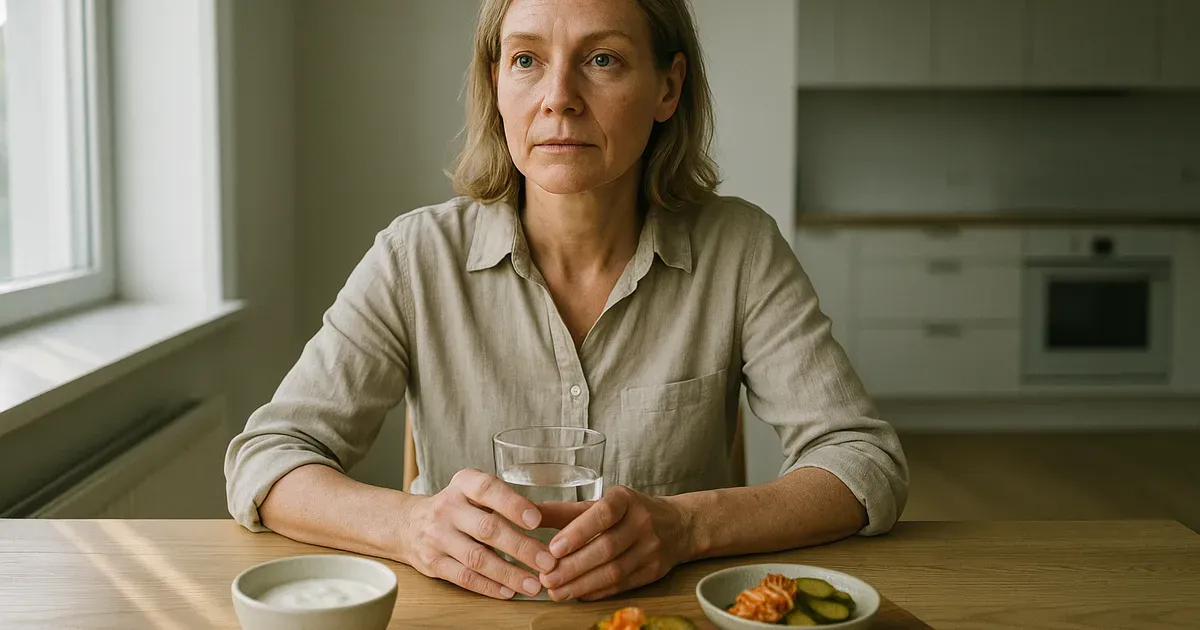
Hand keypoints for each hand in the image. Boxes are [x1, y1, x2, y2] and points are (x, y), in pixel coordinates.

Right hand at [399, 468, 559, 599]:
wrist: (407, 524)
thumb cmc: (455, 507)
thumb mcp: (472, 492)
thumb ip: (503, 502)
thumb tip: (549, 521)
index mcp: (463, 484)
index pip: (488, 489)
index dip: (513, 504)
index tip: (537, 520)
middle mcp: (447, 507)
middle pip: (487, 529)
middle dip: (521, 548)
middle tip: (548, 562)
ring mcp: (437, 536)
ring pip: (477, 558)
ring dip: (509, 574)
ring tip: (534, 584)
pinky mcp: (433, 562)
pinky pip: (464, 577)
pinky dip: (489, 586)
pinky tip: (509, 591)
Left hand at [538, 485, 694, 600]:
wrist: (678, 525)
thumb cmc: (628, 512)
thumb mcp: (600, 503)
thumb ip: (563, 511)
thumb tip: (526, 515)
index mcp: (626, 499)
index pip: (603, 514)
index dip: (578, 532)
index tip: (553, 548)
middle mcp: (642, 522)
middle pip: (606, 548)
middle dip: (573, 566)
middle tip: (546, 578)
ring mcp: (651, 548)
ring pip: (614, 571)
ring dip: (581, 584)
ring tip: (555, 591)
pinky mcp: (653, 571)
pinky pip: (621, 585)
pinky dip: (596, 591)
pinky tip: (577, 594)